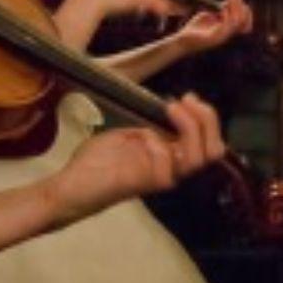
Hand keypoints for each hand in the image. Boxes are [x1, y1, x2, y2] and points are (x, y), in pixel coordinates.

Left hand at [43, 94, 227, 226]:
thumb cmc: (95, 162)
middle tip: (186, 100)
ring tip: (170, 108)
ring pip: (196, 161)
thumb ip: (150, 126)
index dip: (206, 118)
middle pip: (213, 152)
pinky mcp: (140, 185)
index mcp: (169, 156)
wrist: (68, 186)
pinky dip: (159, 147)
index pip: (209, 143)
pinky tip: (143, 136)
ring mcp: (157, 178)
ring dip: (188, 128)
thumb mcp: (128, 135)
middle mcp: (170, 168)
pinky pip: (166, 171)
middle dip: (206, 121)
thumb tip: (169, 109)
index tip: (188, 96)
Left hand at [175, 0, 253, 54]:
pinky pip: (226, 26)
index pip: (246, 23)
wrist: (182, 40)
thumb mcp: (208, 16)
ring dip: (234, 8)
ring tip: (227, 0)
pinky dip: (226, 14)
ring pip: (237, 22)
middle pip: (244, 21)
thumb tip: (228, 1)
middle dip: (241, 6)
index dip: (246, 10)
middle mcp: (227, 35)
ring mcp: (222, 37)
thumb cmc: (194, 29)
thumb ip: (219, 10)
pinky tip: (221, 8)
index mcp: (227, 30)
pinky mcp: (215, 38)